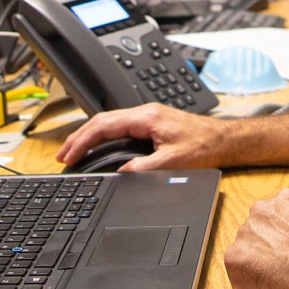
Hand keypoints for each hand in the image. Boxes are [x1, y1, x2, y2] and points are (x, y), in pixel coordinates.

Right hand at [56, 104, 231, 171]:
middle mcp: (145, 114)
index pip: (104, 125)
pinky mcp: (152, 126)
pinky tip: (98, 149)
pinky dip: (103, 139)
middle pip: (101, 122)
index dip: (82, 140)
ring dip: (90, 138)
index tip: (68, 155)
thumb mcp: (174, 162)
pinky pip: (119, 129)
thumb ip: (144, 168)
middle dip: (79, 138)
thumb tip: (121, 174)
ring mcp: (148, 118)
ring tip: (74, 154)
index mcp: (146, 117)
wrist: (226, 141)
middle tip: (62, 156)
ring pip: (109, 124)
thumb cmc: (206, 146)